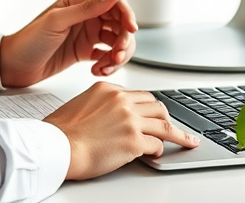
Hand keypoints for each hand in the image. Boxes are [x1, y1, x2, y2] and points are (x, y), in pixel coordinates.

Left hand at [0, 0, 136, 87]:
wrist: (12, 66)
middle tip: (117, 56)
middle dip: (124, 41)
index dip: (127, 15)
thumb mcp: (58, 21)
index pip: (114, 3)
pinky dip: (107, 64)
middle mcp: (86, 17)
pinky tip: (97, 71)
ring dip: (117, 55)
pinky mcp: (85, 52)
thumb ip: (88, 7)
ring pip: (116, 42)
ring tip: (105, 67)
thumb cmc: (29, 40)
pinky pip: (106, 56)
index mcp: (79, 3)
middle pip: (119, 24)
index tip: (131, 30)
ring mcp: (86, 35)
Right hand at [43, 82, 199, 179]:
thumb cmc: (61, 132)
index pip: (139, 95)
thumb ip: (101, 105)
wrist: (57, 146)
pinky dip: (159, 150)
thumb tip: (111, 116)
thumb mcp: (81, 104)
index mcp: (108, 90)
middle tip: (173, 127)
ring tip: (187, 140)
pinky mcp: (134, 141)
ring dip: (177, 134)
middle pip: (156, 106)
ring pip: (164, 123)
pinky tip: (157, 154)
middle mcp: (122, 101)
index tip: (154, 114)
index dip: (148, 108)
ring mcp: (130, 120)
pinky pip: (157, 144)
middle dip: (166, 118)